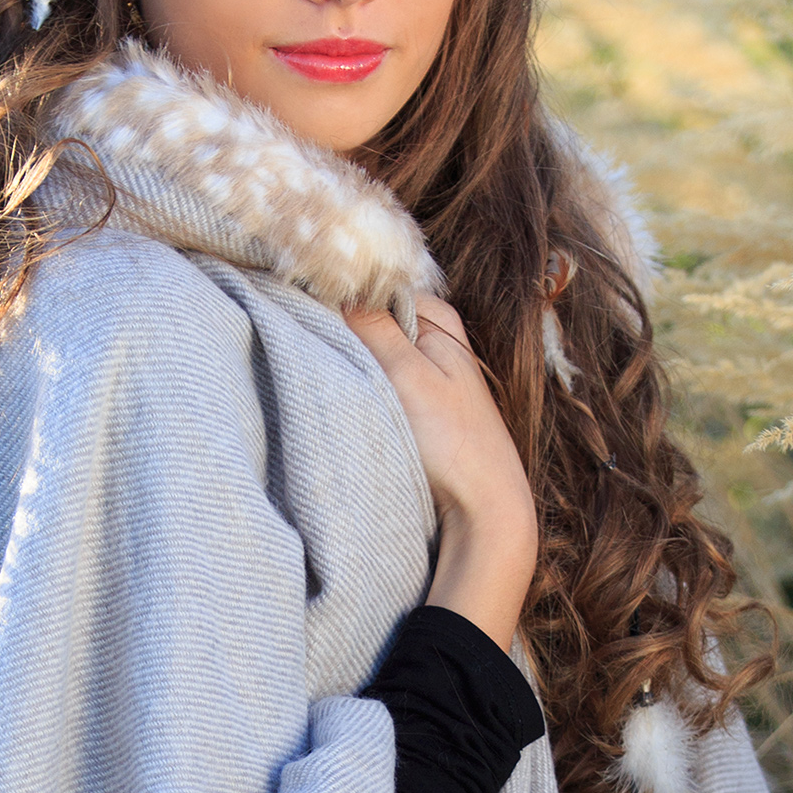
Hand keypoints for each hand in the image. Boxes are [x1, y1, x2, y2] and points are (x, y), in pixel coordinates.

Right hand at [343, 296, 537, 650]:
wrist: (485, 509)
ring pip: (369, 351)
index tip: (307, 307)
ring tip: (333, 375)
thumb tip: (335, 283)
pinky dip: (360, 384)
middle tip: (315, 345)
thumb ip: (372, 324)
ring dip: (348, 359)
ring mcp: (424, 374)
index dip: (339, 295)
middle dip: (343, 329)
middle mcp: (434, 339)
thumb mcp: (408, 373)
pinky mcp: (416, 406)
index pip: (374, 287)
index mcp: (440, 319)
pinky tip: (349, 398)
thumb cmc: (453, 441)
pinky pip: (376, 379)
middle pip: (370, 317)